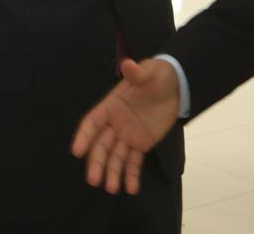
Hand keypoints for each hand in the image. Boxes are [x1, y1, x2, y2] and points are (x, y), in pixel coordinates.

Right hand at [71, 58, 179, 195]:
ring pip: (115, 157)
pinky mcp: (141, 144)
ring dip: (112, 173)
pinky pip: (134, 162)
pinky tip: (131, 188)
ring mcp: (127, 135)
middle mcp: (115, 123)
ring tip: (113, 188)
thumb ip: (137, 73)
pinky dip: (131, 175)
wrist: (176, 86)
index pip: (92, 122)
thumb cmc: (158, 76)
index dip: (84, 136)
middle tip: (94, 180)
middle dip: (96, 162)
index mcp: (112, 105)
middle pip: (101, 145)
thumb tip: (127, 64)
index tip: (77, 151)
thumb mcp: (149, 72)